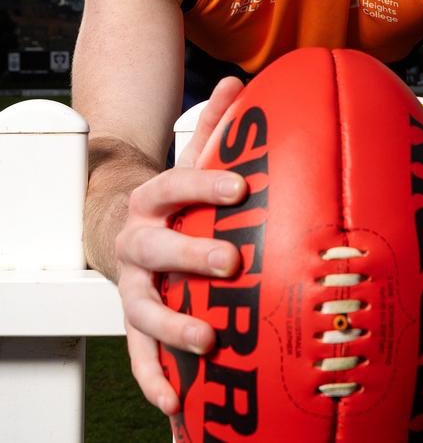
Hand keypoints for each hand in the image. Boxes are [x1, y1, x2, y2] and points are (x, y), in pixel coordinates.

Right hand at [115, 77, 246, 414]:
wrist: (119, 230)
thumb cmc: (172, 201)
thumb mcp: (189, 163)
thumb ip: (214, 127)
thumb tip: (239, 81)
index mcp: (155, 199)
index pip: (175, 184)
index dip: (205, 183)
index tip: (242, 187)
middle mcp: (138, 241)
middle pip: (156, 247)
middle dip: (190, 254)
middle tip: (230, 261)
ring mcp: (133, 285)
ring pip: (144, 307)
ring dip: (172, 326)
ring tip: (208, 341)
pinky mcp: (134, 321)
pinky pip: (139, 354)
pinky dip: (154, 378)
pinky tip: (177, 402)